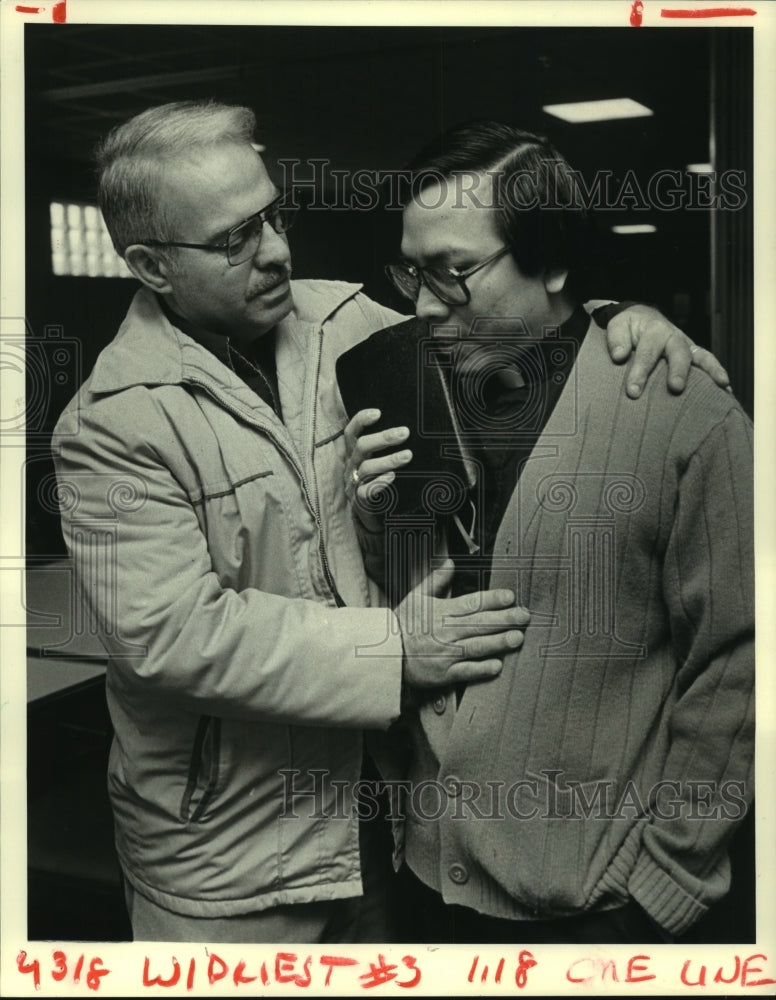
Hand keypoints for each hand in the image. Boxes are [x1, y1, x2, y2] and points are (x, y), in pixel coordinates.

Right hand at [343, 408, 413, 531]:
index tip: (378, 413)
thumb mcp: (373, 461)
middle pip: (362, 446)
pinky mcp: (360, 500)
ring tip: (408, 455)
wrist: (368, 514)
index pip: (351, 432)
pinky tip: (393, 477)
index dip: (361, 420)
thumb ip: (381, 446)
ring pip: (368, 468)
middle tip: (405, 432)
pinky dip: (380, 482)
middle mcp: (353, 465)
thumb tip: (405, 429)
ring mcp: (355, 482)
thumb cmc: (375, 480)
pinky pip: (367, 491)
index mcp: (354, 453)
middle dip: (383, 438)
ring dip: (388, 459)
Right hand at [396, 560, 529, 687]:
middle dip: (504, 619)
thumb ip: (436, 580)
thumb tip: (450, 562)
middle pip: (479, 623)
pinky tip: (498, 665)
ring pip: (477, 646)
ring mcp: (445, 653)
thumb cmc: (402, 625)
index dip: (492, 599)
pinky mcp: (443, 673)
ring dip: (498, 642)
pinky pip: (466, 671)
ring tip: (518, 638)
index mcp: (440, 611)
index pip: (470, 603)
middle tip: (525, 616)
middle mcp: (445, 631)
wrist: (385, 655)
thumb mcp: (415, 597)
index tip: (510, 596)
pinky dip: (481, 668)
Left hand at [605, 304, 730, 397]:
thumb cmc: (628, 327)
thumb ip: (616, 339)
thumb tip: (619, 356)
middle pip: (679, 352)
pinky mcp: (693, 354)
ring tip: (721, 385)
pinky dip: (717, 374)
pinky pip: (707, 362)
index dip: (640, 372)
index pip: (647, 352)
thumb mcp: (617, 326)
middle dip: (678, 370)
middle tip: (675, 387)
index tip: (633, 391)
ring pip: (701, 356)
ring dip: (711, 370)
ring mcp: (686, 346)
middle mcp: (673, 337)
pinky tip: (727, 391)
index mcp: (653, 330)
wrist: (641, 318)